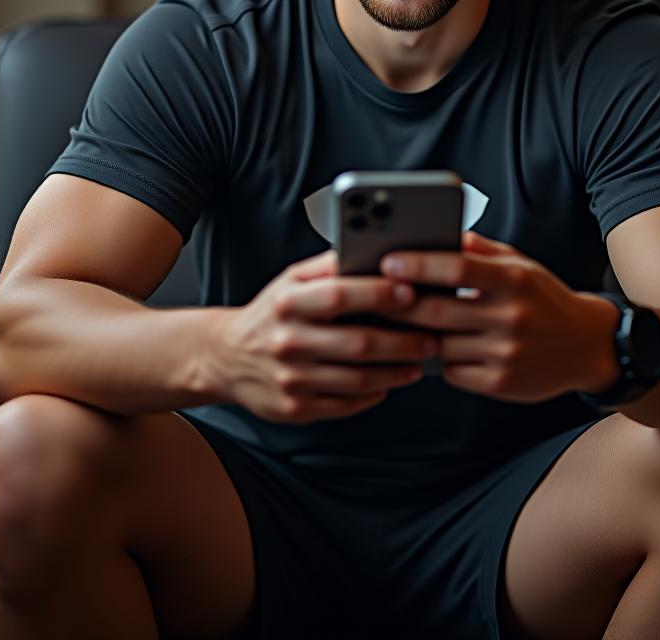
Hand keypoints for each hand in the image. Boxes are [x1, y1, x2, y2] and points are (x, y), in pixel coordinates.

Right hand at [209, 249, 440, 423]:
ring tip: (420, 359)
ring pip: (358, 379)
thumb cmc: (273, 312)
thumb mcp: (291, 280)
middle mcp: (287, 341)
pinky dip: (375, 393)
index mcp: (288, 303)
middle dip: (403, 341)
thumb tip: (373, 250)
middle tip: (433, 336)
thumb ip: (329, 266)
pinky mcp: (295, 409)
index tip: (412, 290)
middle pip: (357, 343)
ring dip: (397, 371)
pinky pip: (347, 403)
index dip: (378, 293)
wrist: (226, 356)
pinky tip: (391, 381)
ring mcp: (291, 379)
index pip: (339, 295)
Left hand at [378, 231, 616, 402]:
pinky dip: (439, 358)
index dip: (418, 265)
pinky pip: (451, 370)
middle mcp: (512, 317)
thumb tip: (437, 233)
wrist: (587, 345)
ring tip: (394, 321)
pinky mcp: (501, 384)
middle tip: (373, 295)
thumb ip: (479, 249)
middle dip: (399, 303)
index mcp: (514, 280)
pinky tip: (437, 346)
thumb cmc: (542, 297)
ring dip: (414, 334)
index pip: (457, 269)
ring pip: (439, 344)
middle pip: (438, 311)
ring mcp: (506, 354)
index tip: (387, 261)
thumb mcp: (519, 264)